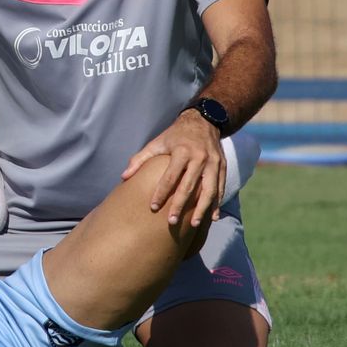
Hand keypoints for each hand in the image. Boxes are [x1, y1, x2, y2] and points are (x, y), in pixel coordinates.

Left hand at [120, 112, 224, 226]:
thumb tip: (124, 176)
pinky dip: (217, 203)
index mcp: (182, 151)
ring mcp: (213, 163)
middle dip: (180, 205)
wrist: (204, 121)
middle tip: (171, 222)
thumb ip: (140, 159)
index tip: (153, 207)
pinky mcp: (222, 167)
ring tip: (193, 225)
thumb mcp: (158, 142)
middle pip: (189, 185)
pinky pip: (221, 188)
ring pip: (209, 190)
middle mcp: (200, 157)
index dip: (161, 192)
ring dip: (202, 209)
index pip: (171, 176)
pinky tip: (212, 217)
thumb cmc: (176, 135)